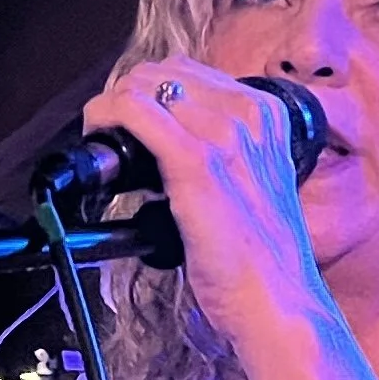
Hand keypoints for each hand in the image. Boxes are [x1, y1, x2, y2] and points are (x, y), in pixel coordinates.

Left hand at [83, 56, 326, 351]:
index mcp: (267, 117)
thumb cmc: (266, 265)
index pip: (191, 74)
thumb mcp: (256, 189)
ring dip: (113, 109)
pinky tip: (98, 140)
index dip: (152, 93)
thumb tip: (172, 150)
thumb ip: (227, 158)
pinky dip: (106, 119)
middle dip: (129, 95)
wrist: (280, 307)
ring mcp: (223, 135)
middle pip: (164, 72)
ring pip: (144, 85)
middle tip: (113, 134)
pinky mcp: (195, 162)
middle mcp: (248, 116)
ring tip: (105, 143)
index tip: (135, 122)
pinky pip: (134, 111)